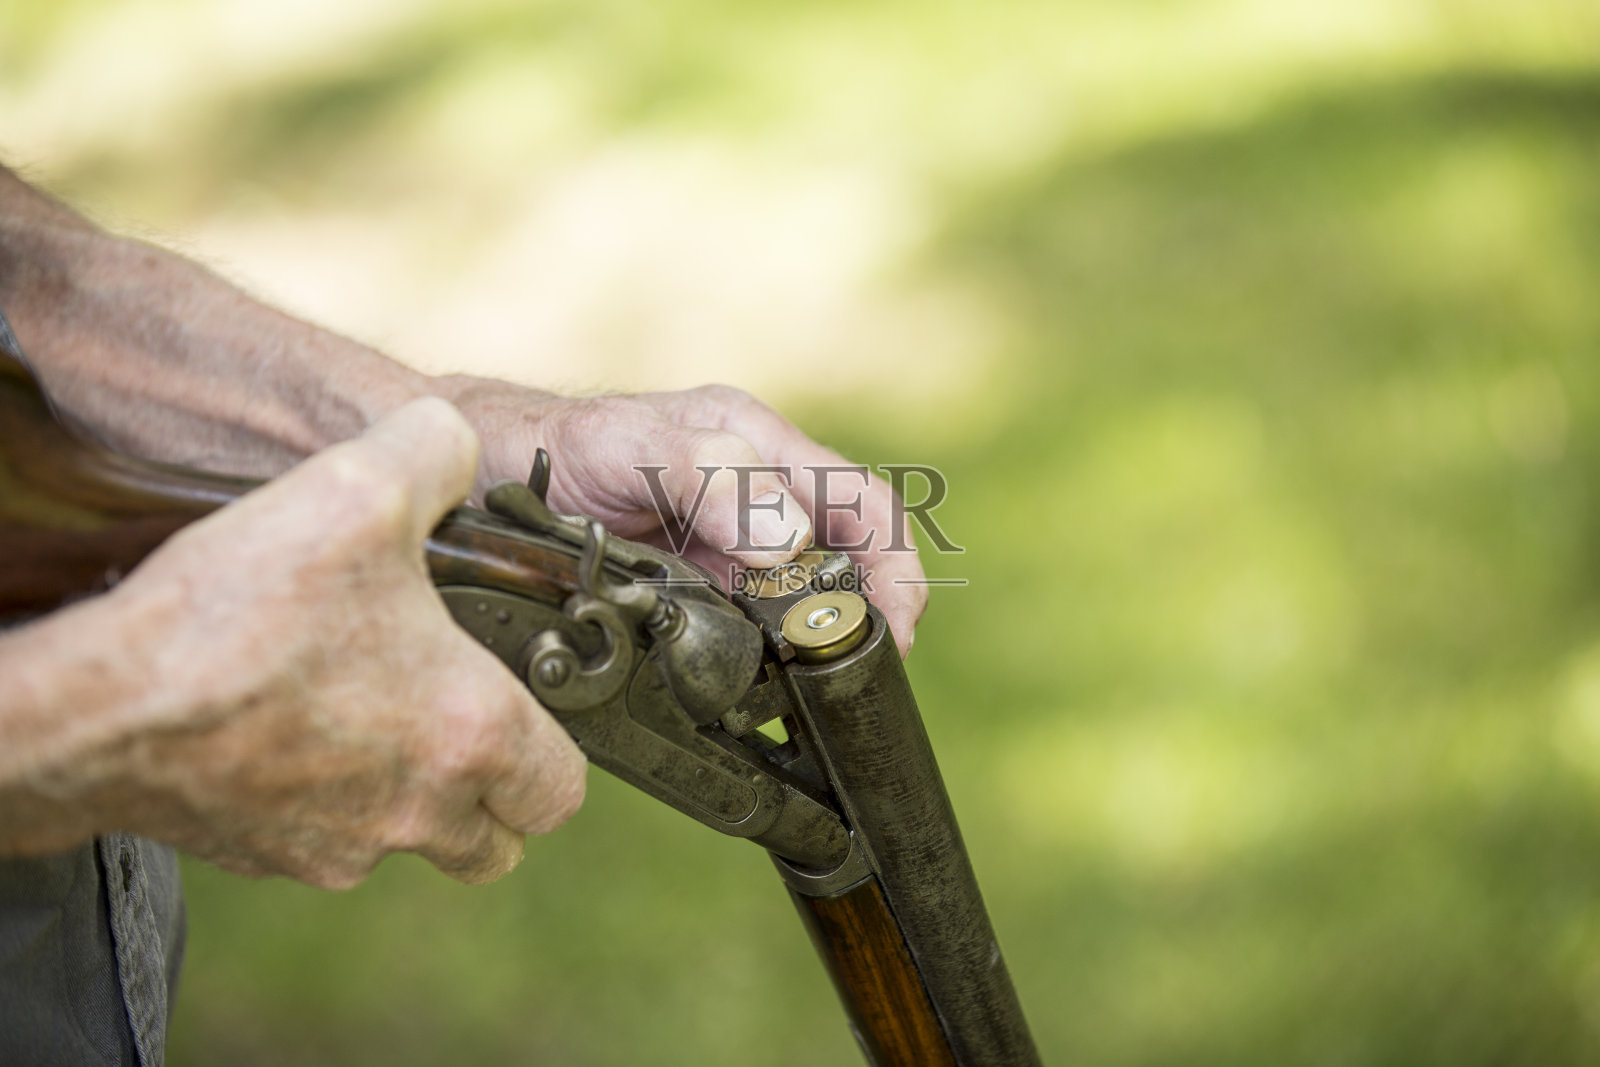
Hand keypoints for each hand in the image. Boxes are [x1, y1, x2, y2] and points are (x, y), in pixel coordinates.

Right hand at [0, 399, 584, 887]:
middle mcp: (417, 809)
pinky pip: (321, 845)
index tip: (525, 708)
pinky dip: (322, 802)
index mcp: (470, 732)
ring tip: (364, 710)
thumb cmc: (243, 608)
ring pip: (406, 844)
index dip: (554, 749)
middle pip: (494, 845)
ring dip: (405, 796)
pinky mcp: (265, 856)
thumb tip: (459, 445)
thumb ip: (438, 452)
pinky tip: (287, 728)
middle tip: (455, 721)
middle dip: (491, 795)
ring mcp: (338, 846)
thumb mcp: (362, 486)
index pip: (562, 793)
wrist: (104, 701)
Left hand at [436, 378, 928, 655]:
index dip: (894, 567)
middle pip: (844, 565)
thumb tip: (790, 545)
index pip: (863, 504)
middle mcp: (752, 502)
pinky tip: (750, 700)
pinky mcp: (688, 601)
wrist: (470, 479)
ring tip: (804, 700)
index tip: (891, 632)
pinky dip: (760, 674)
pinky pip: (745, 642)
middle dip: (861, 623)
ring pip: (797, 614)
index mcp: (758, 449)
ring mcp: (721, 556)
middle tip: (852, 683)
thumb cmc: (549, 444)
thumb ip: (714, 481)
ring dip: (810, 657)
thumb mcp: (632, 446)